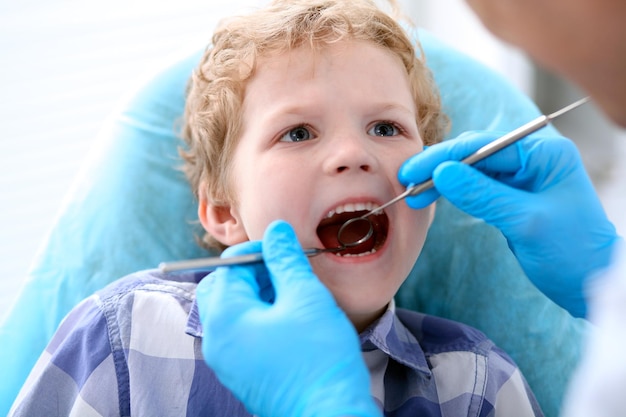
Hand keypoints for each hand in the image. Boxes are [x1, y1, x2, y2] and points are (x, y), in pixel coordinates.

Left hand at [196, 220, 380, 416]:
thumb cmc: (319, 357)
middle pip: (223, 287)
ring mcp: (227, 360)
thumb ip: (286, 260)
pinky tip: (292, 318)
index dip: (259, 249)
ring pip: (233, 310)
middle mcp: (216, 340)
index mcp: (225, 317)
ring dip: (259, 293)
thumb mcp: (305, 298)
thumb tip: (275, 231)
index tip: (286, 248)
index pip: (229, 265)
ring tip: (294, 294)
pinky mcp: (242, 373)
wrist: (330, 416)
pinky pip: (242, 333)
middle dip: (253, 272)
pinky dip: (261, 317)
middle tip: (286, 271)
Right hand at [398, 132, 619, 317]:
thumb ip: (482, 194)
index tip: (413, 171)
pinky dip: (455, 193)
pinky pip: (477, 188)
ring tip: (416, 194)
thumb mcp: (525, 221)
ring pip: (472, 171)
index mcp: (543, 154)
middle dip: (440, 166)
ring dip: (444, 181)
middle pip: (475, 154)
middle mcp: (532, 160)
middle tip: (407, 182)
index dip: (444, 157)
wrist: (591, 283)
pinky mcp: (512, 197)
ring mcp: (522, 178)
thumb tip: (441, 172)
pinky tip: (435, 197)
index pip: (484, 146)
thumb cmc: (572, 252)